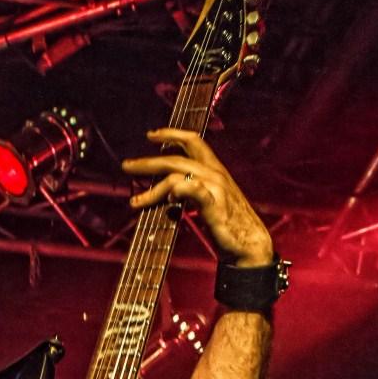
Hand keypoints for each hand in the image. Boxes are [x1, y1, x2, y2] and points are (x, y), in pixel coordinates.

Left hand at [122, 128, 272, 266]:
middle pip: (176, 158)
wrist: (250, 244)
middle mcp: (214, 173)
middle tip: (127, 166)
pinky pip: (192, 189)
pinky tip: (168, 199)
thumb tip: (169, 190)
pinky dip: (177, 190)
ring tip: (136, 200)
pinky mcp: (214, 204)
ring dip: (152, 188)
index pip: (193, 140)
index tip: (151, 135)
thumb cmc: (230, 224)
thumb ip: (193, 190)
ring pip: (176, 176)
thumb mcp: (210, 200)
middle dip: (148, 161)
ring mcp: (215, 187)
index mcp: (215, 169)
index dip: (171, 134)